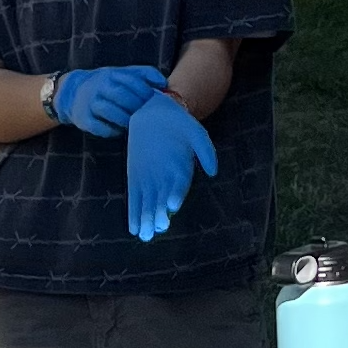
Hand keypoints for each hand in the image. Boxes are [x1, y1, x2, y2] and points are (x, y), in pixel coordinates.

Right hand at [54, 65, 168, 137]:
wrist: (73, 92)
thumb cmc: (106, 85)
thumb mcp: (122, 74)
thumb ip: (143, 74)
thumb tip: (164, 84)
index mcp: (111, 74)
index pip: (131, 80)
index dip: (145, 91)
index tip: (154, 99)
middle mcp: (99, 86)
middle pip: (121, 95)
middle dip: (137, 106)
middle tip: (147, 114)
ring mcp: (90, 103)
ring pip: (109, 111)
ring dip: (125, 119)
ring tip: (134, 123)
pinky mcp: (84, 119)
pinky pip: (99, 127)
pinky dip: (112, 130)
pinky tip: (120, 130)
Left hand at [123, 87, 217, 241]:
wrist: (155, 112)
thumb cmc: (179, 122)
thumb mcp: (195, 132)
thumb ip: (205, 150)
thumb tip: (213, 171)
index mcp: (182, 171)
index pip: (179, 187)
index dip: (176, 196)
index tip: (172, 206)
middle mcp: (167, 180)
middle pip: (163, 201)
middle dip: (160, 214)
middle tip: (158, 227)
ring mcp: (151, 181)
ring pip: (149, 204)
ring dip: (147, 219)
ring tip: (145, 234)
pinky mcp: (136, 179)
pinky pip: (135, 199)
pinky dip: (134, 213)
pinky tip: (134, 229)